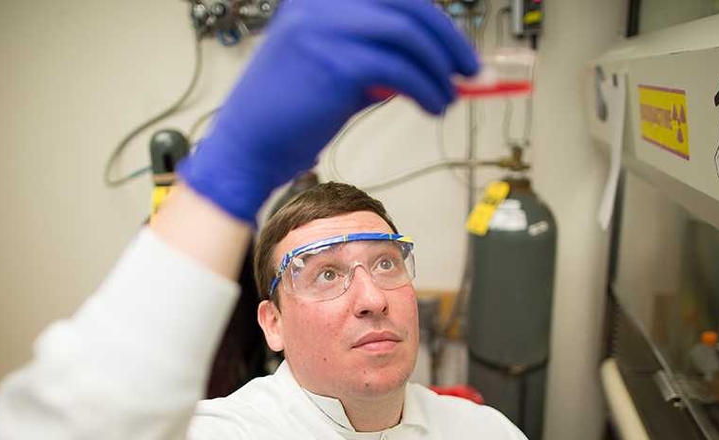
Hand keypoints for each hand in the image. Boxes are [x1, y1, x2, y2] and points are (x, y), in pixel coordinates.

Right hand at [177, 0, 478, 223]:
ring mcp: (327, 29)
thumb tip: (433, 62)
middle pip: (408, 5)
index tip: (456, 46)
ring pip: (408, 36)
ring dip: (439, 70)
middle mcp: (321, 3)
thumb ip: (377, 58)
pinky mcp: (336, 64)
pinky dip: (426, 89)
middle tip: (470, 69)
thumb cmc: (288, 113)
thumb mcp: (335, 71)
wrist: (248, 147)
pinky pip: (400, 71)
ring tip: (448, 97)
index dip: (433, 19)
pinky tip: (433, 106)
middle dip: (448, 38)